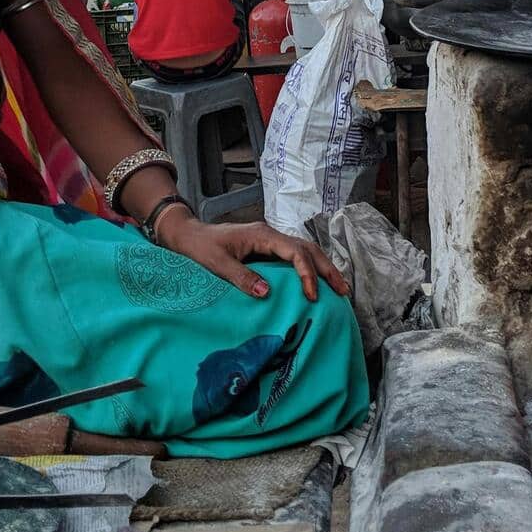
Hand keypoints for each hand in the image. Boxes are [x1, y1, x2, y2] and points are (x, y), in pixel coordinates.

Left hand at [155, 207, 349, 301]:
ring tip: (338, 288)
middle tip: (343, 291)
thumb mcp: (217, 264)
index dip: (307, 273)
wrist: (188, 235)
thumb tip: (267, 293)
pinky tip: (316, 283)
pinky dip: (310, 269)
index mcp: (262, 236)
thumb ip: (242, 277)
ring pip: (305, 251)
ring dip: (322, 268)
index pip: (295, 252)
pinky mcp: (267, 249)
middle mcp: (270, 235)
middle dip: (327, 269)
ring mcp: (270, 241)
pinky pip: (295, 257)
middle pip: (308, 248)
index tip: (312, 296)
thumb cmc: (200, 248)